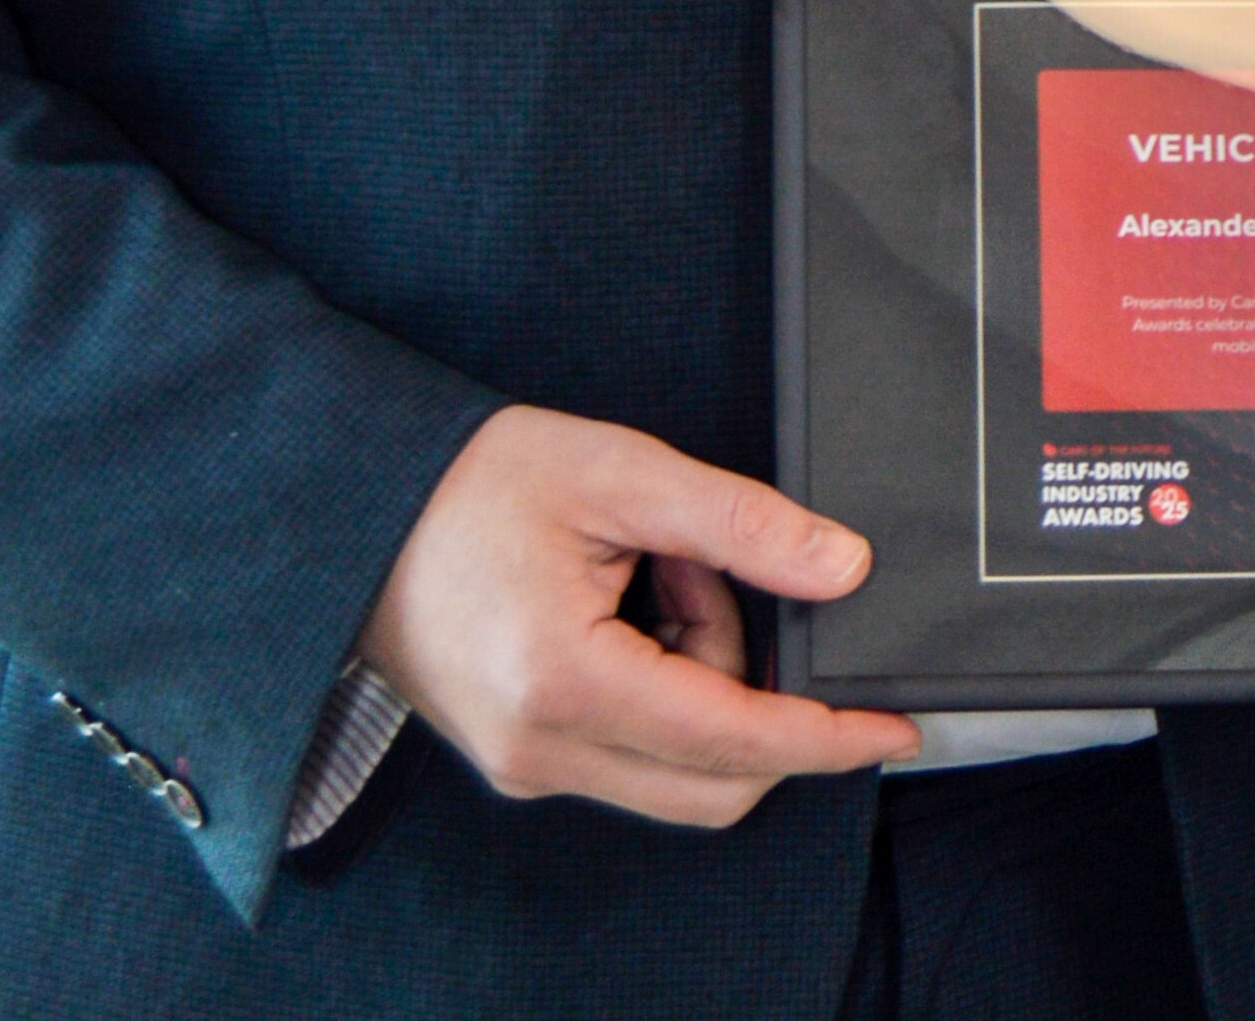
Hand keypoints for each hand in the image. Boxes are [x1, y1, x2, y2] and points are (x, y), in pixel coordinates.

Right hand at [361, 404, 918, 826]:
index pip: (732, 741)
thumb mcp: (621, 473)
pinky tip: (638, 599)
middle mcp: (541, 753)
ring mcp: (527, 767)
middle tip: (715, 574)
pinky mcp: (524, 757)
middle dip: (759, 690)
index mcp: (563, 684)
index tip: (895, 724)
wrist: (359, 517)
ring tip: (665, 567)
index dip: (826, 737)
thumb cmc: (476, 483)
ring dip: (709, 677)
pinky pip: (636, 751)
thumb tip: (842, 567)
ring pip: (679, 768)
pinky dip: (669, 683)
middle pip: (714, 782)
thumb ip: (740, 525)